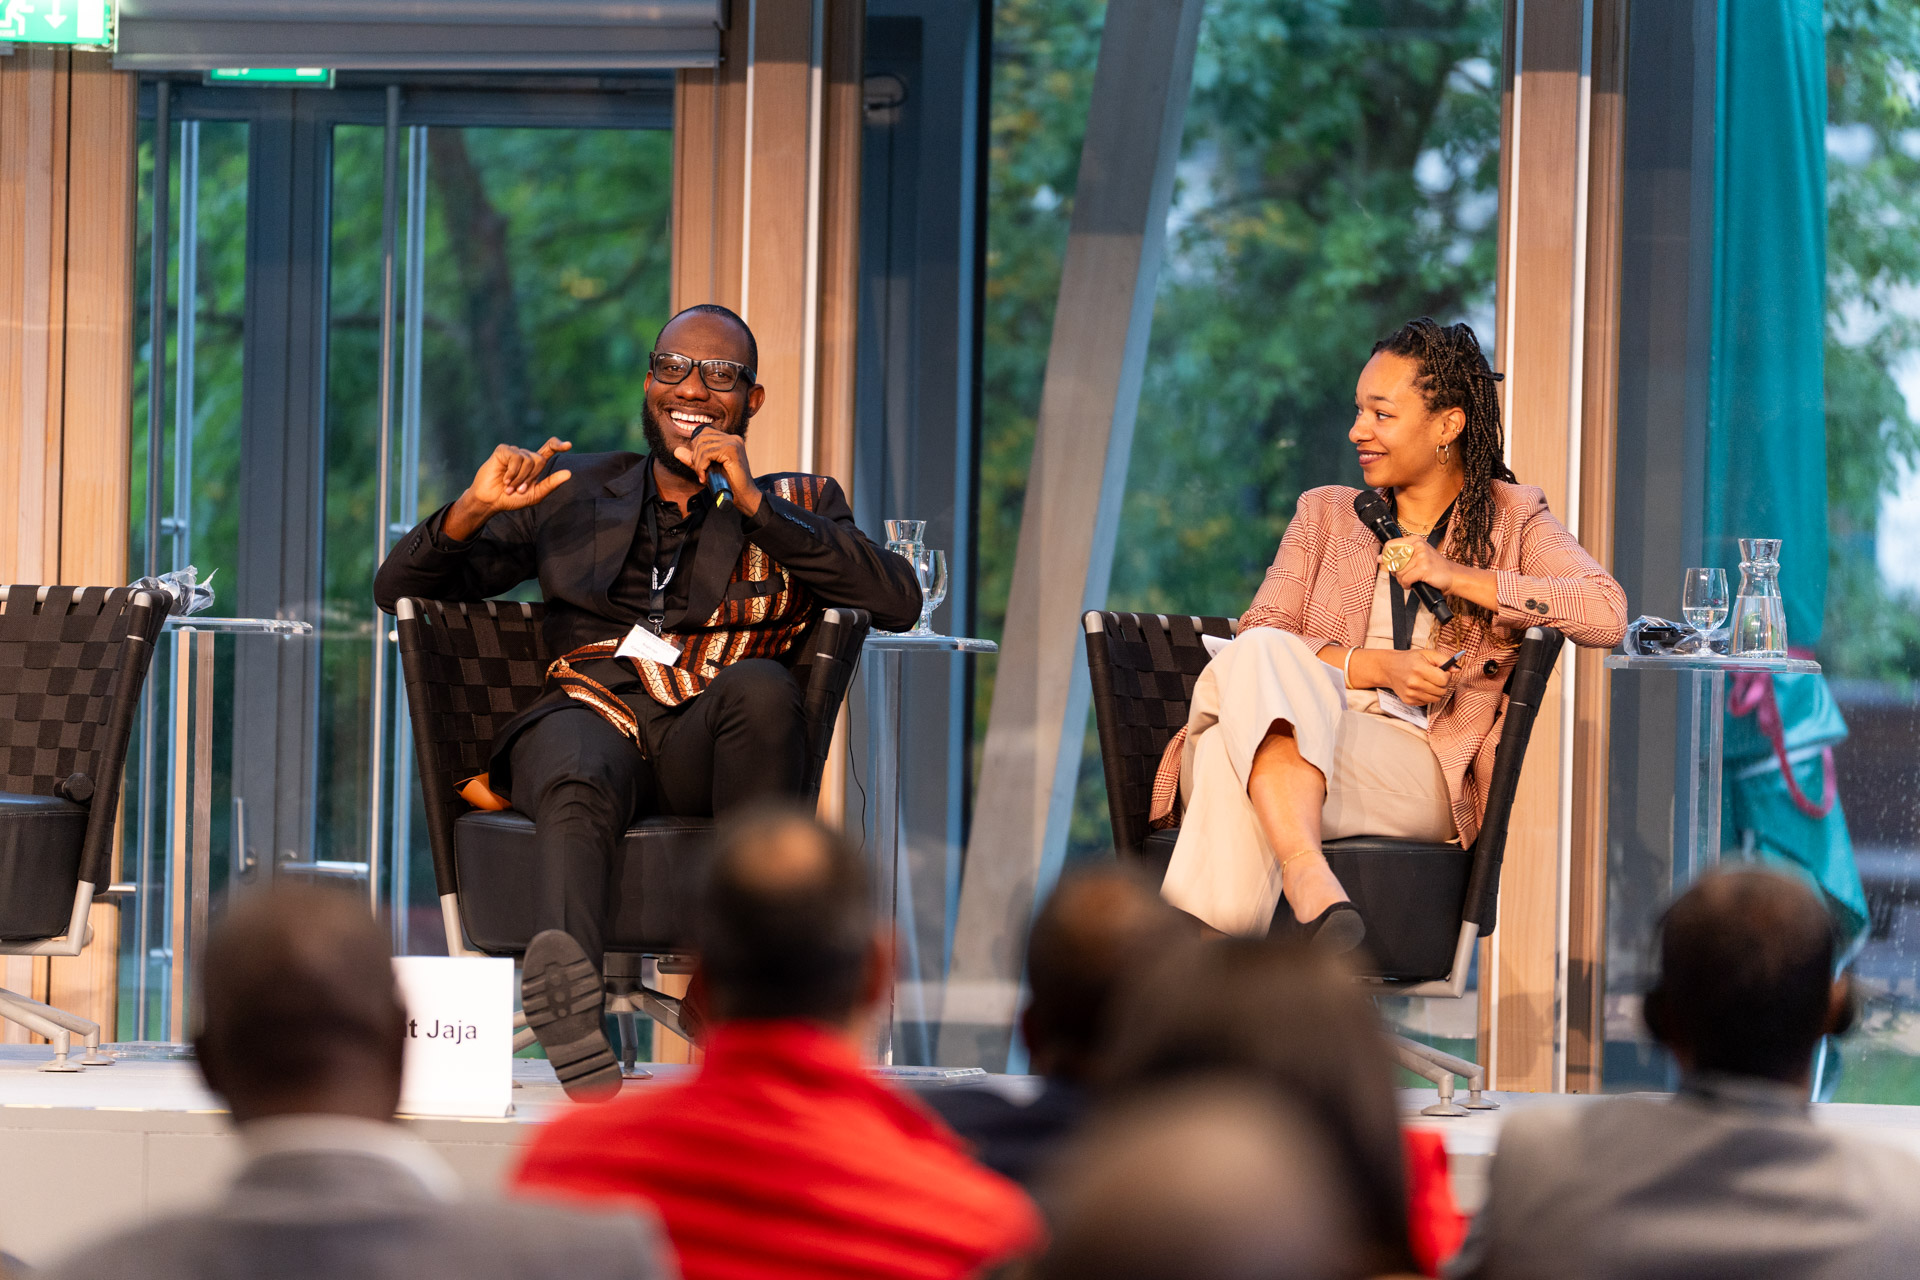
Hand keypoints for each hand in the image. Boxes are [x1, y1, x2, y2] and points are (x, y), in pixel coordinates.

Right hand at [446, 438, 571, 539]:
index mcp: (534, 464)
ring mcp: (514, 451)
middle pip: (540, 460)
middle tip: (520, 489)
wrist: (491, 501)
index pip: (549, 448)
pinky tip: (505, 480)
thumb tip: (569, 473)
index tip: (568, 445)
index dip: (558, 445)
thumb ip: (551, 484)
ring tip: (510, 487)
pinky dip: (512, 473)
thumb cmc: (512, 498)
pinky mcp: (503, 450)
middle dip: (531, 478)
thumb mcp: (535, 494)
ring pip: (528, 460)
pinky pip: (516, 458)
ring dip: (520, 478)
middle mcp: (525, 455)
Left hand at [675, 427, 763, 516]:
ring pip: (703, 446)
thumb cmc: (728, 484)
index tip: (699, 466)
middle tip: (700, 472)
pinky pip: (707, 454)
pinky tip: (705, 477)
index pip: (704, 433)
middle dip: (695, 456)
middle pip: (702, 437)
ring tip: (703, 476)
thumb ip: (694, 459)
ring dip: (698, 464)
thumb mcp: (708, 469)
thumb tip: (677, 450)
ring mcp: (733, 443)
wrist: (743, 496)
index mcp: (729, 440)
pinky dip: (701, 466)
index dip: (696, 448)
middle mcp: (733, 438)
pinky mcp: (732, 450)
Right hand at [1374, 646, 1456, 706]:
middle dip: (1443, 684)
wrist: (1389, 668)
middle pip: (1442, 691)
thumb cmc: (1410, 659)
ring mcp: (1411, 694)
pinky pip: (1427, 702)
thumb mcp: (1427, 654)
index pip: (1444, 680)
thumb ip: (1445, 659)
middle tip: (1435, 677)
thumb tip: (1458, 670)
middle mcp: (1414, 683)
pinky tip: (1421, 687)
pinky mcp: (1408, 701)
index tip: (1442, 672)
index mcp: (1419, 669)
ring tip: (1429, 682)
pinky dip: (1428, 696)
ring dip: (1436, 691)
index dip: (1447, 676)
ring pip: (1436, 699)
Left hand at [1381, 536, 1457, 593]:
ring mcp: (1421, 556)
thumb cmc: (1434, 568)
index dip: (1387, 557)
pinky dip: (1407, 585)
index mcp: (1415, 540)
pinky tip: (1414, 584)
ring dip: (1403, 580)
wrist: (1453, 576)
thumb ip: (1399, 556)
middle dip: (1396, 572)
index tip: (1392, 565)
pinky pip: (1405, 580)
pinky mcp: (1423, 568)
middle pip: (1393, 561)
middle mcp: (1418, 546)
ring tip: (1413, 580)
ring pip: (1398, 572)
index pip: (1390, 545)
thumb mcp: (1417, 557)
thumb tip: (1379, 558)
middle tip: (1407, 575)